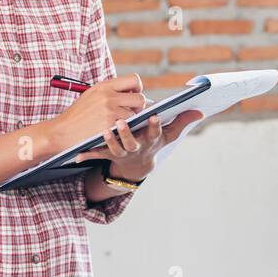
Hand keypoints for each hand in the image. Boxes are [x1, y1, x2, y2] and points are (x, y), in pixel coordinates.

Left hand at [61, 74, 201, 180]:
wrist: (136, 165)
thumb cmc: (152, 142)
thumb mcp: (168, 135)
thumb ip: (182, 122)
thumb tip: (200, 111)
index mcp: (150, 139)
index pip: (154, 132)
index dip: (155, 125)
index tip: (155, 115)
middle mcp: (136, 147)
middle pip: (132, 141)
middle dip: (127, 132)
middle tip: (121, 121)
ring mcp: (122, 152)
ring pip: (114, 148)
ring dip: (109, 141)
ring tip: (104, 130)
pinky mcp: (108, 155)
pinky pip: (97, 155)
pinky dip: (86, 155)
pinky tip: (77, 155)